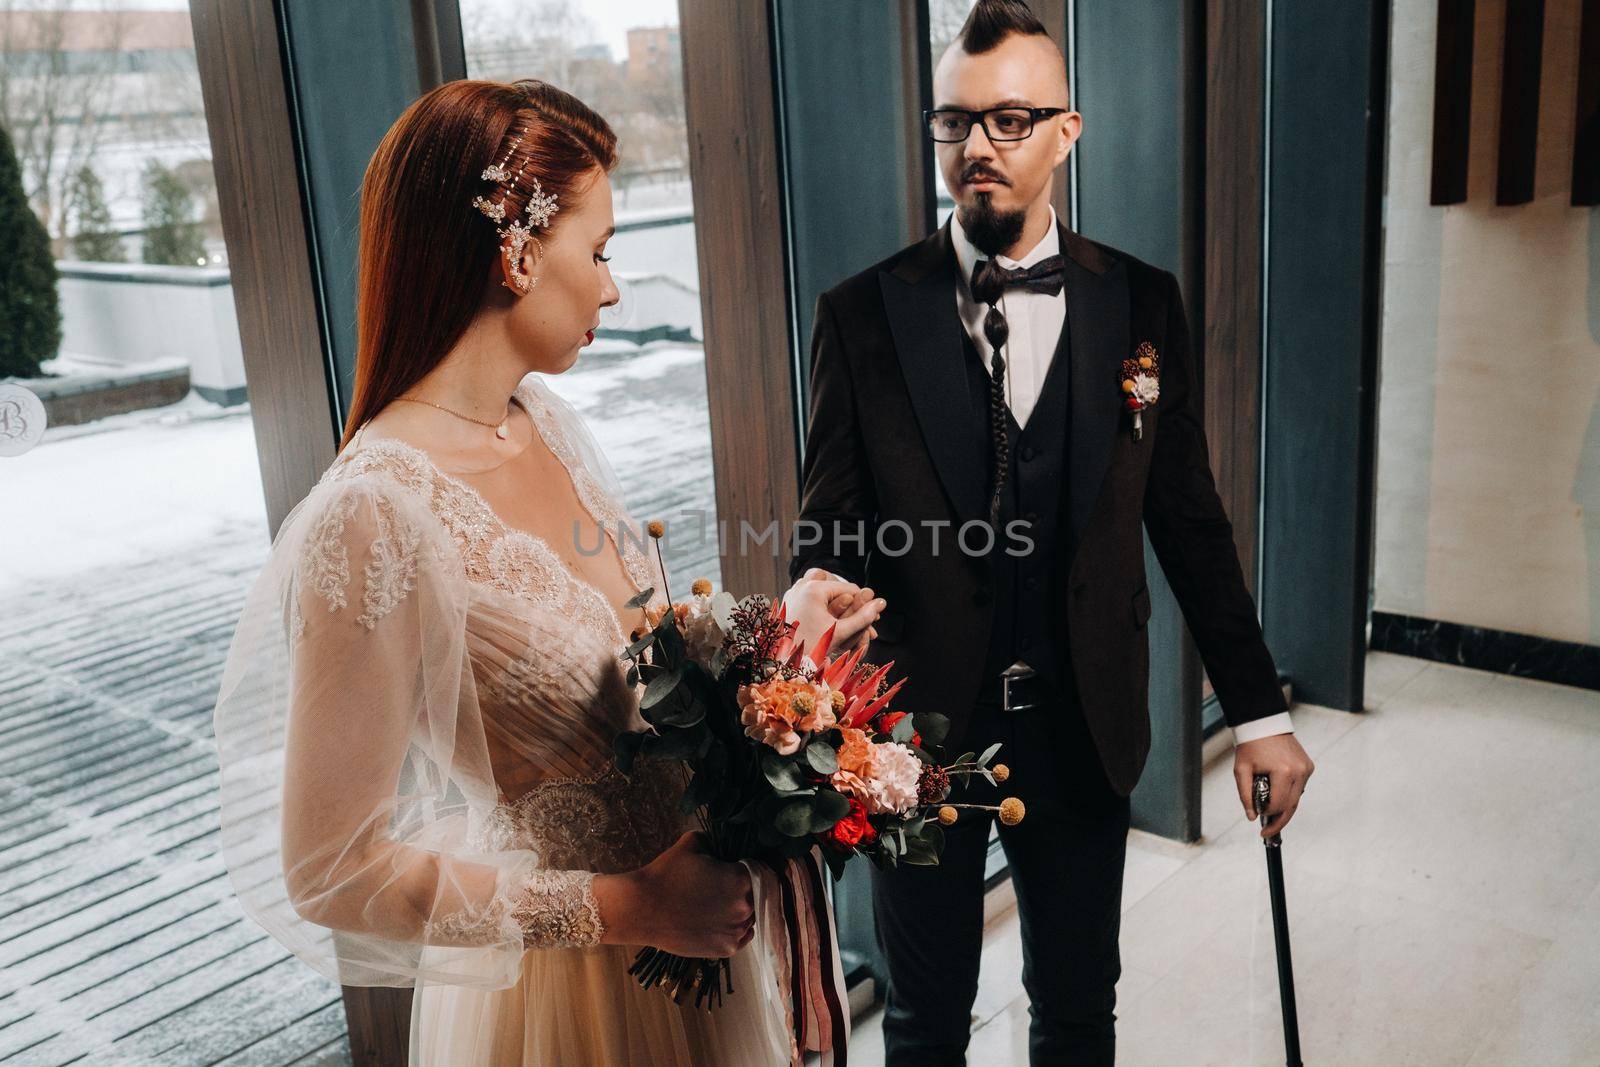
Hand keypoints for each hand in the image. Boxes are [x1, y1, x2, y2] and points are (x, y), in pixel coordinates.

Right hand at [594, 831, 754, 955]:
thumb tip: (718, 844)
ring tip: (720, 908)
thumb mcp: (691, 844)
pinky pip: (741, 938)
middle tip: (723, 890)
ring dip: (740, 912)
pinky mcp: (726, 949)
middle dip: (742, 892)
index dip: (745, 871)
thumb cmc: (666, 874)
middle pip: (755, 897)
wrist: (643, 909)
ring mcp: (736, 930)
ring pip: (749, 918)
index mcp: (740, 879)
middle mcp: (745, 906)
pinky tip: (724, 924)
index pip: (757, 873)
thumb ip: (712, 839)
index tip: (735, 872)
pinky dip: (736, 931)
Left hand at [782, 568, 883, 656]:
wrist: (782, 661)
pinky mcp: (787, 601)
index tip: (870, 613)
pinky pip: (804, 590)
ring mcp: (792, 593)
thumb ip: (862, 617)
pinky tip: (822, 612)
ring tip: (839, 608)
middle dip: (843, 592)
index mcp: (815, 590)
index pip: (848, 588)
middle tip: (854, 607)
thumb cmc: (809, 647)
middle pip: (830, 578)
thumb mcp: (839, 632)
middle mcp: (801, 586)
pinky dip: (815, 596)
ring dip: (828, 592)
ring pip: (815, 581)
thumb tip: (881, 604)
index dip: (863, 601)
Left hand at [1233, 733, 1314, 836]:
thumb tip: (1252, 817)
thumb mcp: (1241, 770)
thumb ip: (1245, 796)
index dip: (1268, 816)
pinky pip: (1299, 788)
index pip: (1279, 805)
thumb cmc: (1251, 745)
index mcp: (1283, 772)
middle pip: (1291, 806)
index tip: (1259, 822)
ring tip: (1270, 816)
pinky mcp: (1308, 766)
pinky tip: (1277, 797)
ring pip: (1297, 799)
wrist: (1264, 724)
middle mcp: (1299, 771)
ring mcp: (1306, 769)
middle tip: (1267, 833)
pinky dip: (1289, 795)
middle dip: (1279, 821)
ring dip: (1284, 809)